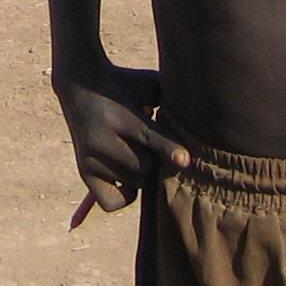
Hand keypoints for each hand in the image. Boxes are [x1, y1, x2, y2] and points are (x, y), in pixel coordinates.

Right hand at [53, 65, 185, 219]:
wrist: (79, 85)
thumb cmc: (125, 85)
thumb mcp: (148, 84)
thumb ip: (172, 101)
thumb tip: (205, 119)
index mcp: (121, 116)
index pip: (149, 137)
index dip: (169, 149)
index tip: (184, 160)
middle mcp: (102, 139)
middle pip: (145, 166)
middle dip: (153, 157)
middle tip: (146, 141)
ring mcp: (91, 157)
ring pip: (134, 182)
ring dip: (140, 172)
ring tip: (133, 150)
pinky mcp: (84, 170)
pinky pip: (112, 201)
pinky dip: (124, 194)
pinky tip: (124, 174)